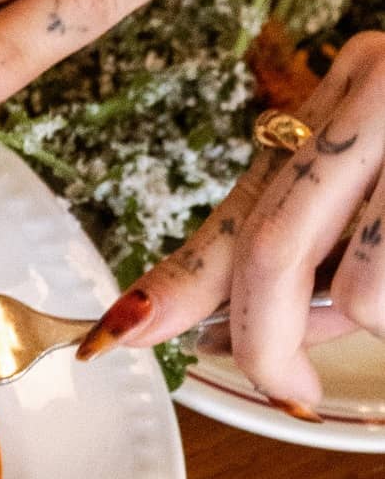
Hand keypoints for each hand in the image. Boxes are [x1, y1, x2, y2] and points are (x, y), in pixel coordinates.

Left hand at [78, 30, 384, 415]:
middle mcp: (374, 91)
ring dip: (374, 326)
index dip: (175, 283)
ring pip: (355, 295)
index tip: (119, 334)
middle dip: (264, 343)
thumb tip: (233, 332)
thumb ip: (319, 238)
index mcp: (350, 87)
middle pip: (271, 253)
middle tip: (285, 390)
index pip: (242, 203)